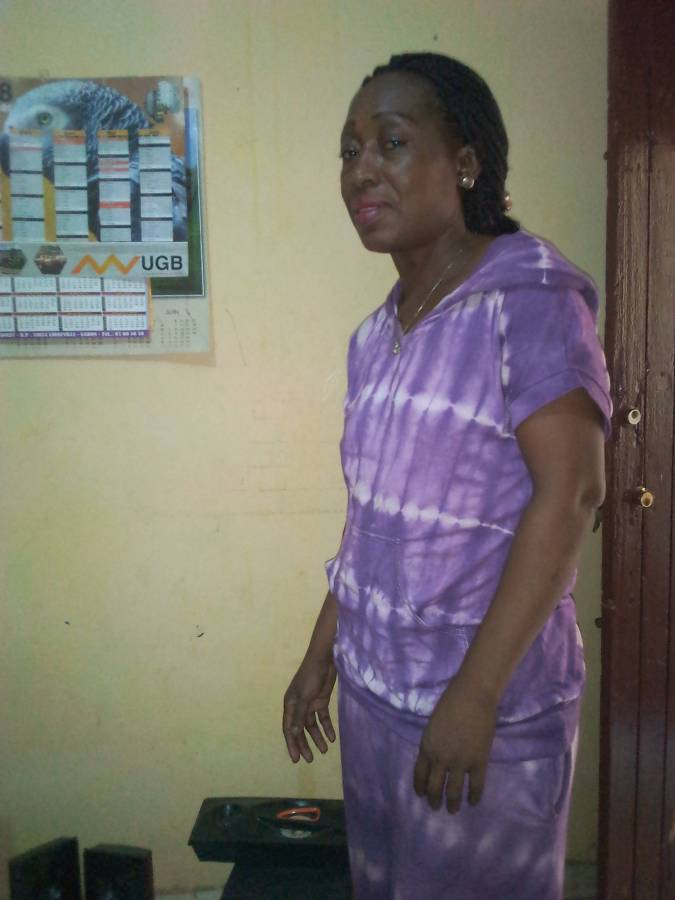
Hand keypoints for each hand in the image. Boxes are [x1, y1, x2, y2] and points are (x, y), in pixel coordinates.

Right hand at [283, 656, 336, 762]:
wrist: (324, 660)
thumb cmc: (310, 677)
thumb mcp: (304, 698)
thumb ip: (299, 716)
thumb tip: (293, 734)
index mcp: (290, 705)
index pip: (289, 729)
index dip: (292, 744)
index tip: (296, 759)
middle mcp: (298, 706)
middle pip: (300, 730)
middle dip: (305, 744)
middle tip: (311, 759)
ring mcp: (310, 704)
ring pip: (312, 726)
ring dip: (317, 738)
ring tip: (324, 750)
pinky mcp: (321, 701)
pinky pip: (323, 718)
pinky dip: (327, 727)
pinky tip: (332, 737)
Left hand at [413, 673, 496, 812]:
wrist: (472, 696)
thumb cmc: (451, 703)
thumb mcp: (434, 725)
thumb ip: (434, 744)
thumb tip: (437, 760)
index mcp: (426, 747)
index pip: (419, 775)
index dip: (420, 788)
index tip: (422, 795)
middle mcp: (440, 759)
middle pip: (434, 787)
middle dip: (434, 800)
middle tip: (436, 807)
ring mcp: (459, 762)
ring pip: (453, 792)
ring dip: (452, 804)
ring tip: (452, 810)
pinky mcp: (478, 762)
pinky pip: (475, 786)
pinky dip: (474, 797)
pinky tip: (473, 802)